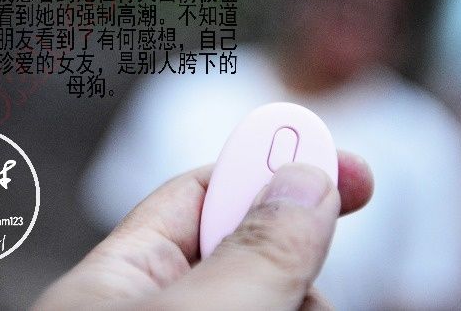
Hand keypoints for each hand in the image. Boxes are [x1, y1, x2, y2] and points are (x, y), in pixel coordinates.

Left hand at [36, 152, 372, 309]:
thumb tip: (306, 177)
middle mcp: (154, 308)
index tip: (345, 164)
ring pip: (270, 301)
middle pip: (247, 256)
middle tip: (315, 292)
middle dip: (296, 263)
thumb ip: (252, 254)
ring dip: (303, 305)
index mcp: (116, 282)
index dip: (269, 169)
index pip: (198, 196)